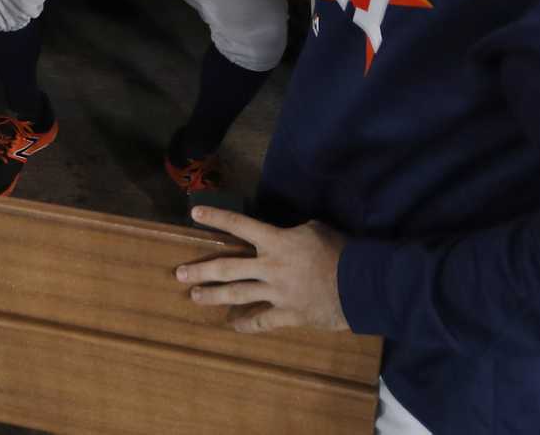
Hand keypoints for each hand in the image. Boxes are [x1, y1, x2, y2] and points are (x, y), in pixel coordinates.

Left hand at [176, 207, 348, 333]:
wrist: (360, 284)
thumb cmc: (341, 251)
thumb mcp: (316, 229)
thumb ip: (294, 232)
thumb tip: (287, 235)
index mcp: (276, 241)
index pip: (240, 225)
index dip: (216, 218)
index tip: (194, 213)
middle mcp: (270, 266)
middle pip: (228, 268)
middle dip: (201, 270)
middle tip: (179, 273)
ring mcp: (276, 293)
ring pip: (237, 295)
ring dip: (213, 296)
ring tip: (194, 297)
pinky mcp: (288, 315)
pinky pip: (261, 322)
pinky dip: (246, 324)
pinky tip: (233, 326)